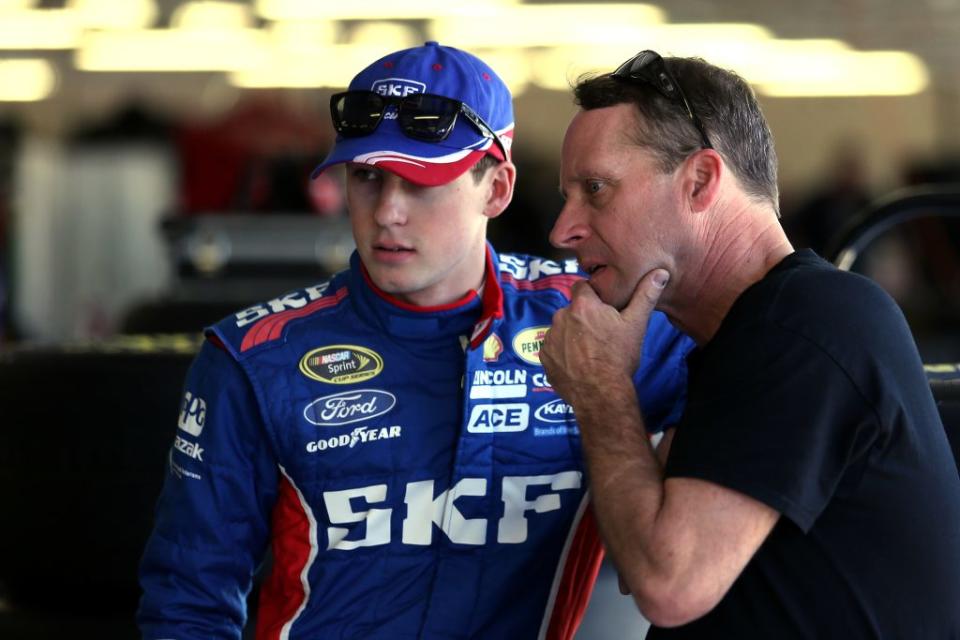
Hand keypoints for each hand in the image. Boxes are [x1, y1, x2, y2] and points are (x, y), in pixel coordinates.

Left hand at [541, 269, 669, 410]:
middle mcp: (561, 317)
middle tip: (599, 335)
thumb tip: (660, 273)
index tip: (602, 309)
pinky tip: (577, 364)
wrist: (601, 393)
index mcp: (582, 305)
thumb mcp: (636, 324)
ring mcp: (550, 338)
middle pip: (572, 310)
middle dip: (583, 318)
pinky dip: (562, 353)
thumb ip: (646, 296)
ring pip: (562, 329)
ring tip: (589, 352)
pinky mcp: (544, 357)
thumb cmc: (619, 357)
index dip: (592, 296)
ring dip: (571, 335)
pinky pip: (553, 349)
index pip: (581, 287)